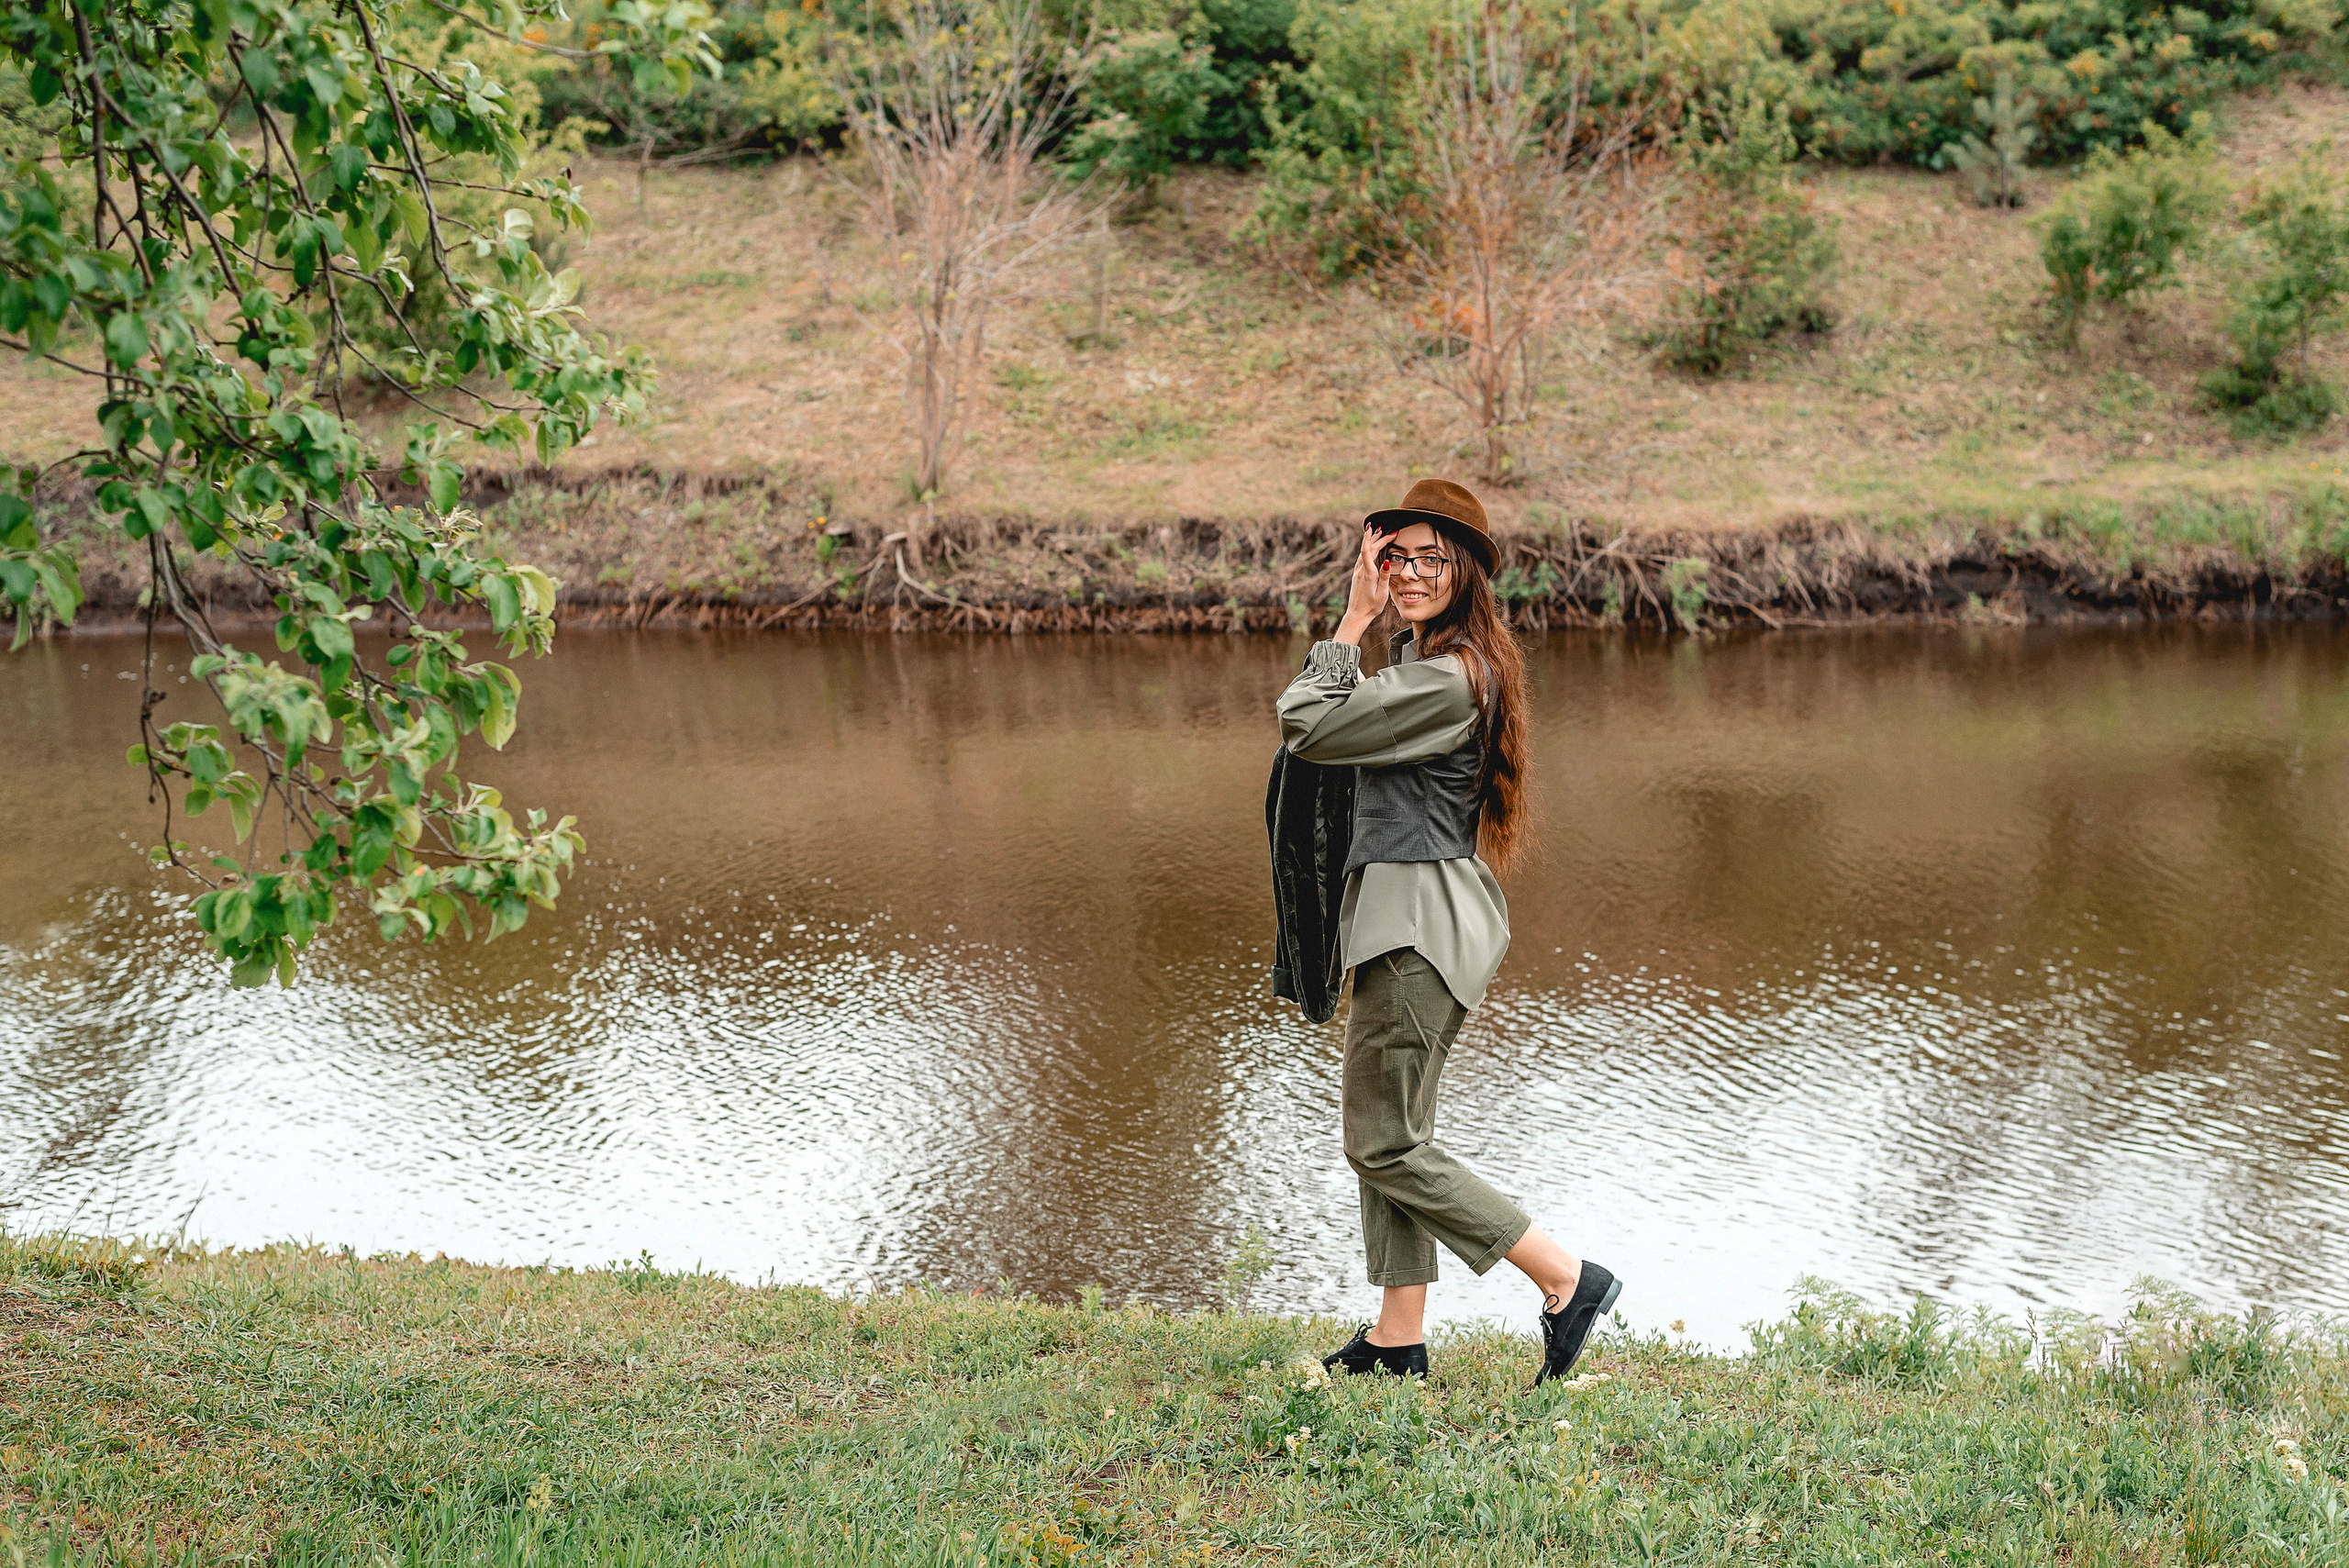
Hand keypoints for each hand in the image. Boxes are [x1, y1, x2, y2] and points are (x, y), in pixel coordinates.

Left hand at [1336, 525, 1387, 645]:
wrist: (1357, 615)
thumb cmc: (1371, 606)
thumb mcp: (1382, 593)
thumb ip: (1384, 577)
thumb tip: (1386, 561)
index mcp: (1368, 574)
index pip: (1366, 551)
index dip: (1368, 538)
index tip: (1371, 527)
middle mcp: (1360, 571)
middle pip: (1368, 549)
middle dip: (1378, 539)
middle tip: (1391, 533)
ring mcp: (1357, 573)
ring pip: (1364, 553)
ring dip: (1372, 542)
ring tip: (1379, 533)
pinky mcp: (1356, 576)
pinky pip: (1362, 558)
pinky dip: (1368, 550)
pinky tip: (1371, 548)